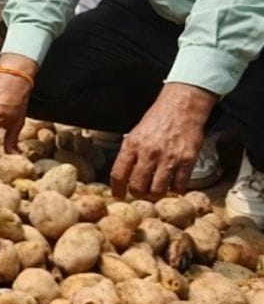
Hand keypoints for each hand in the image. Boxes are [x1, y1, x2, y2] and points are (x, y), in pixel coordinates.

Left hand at [109, 82, 216, 199]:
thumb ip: (130, 153)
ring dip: (156, 194)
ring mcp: (168, 158)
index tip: (119, 195)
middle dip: (137, 194)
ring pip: (157, 191)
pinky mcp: (187, 161)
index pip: (118, 174)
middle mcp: (148, 153)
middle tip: (141, 193)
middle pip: (137, 186)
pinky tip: (174, 184)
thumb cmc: (157, 120)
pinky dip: (176, 190)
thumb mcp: (135, 133)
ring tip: (157, 190)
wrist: (180, 108)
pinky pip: (179, 186)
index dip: (117, 189)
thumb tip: (123, 175)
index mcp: (132, 145)